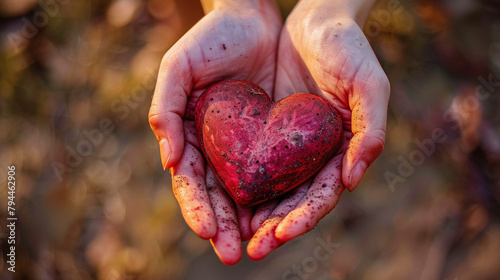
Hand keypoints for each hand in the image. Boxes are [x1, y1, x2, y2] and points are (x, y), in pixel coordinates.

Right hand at [148, 0, 281, 263]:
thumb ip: (164, 108)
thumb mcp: (178, 67)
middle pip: (219, 196)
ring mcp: (245, 146)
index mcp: (189, 137)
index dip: (197, 208)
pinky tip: (284, 215)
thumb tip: (169, 161)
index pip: (191, 182)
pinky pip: (277, 172)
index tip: (206, 231)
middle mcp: (216, 148)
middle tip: (234, 254)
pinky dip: (279, 195)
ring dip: (253, 222)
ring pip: (248, 192)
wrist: (251, 17)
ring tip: (260, 246)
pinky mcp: (273, 138)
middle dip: (224, 227)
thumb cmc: (210, 39)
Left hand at [246, 0, 389, 259]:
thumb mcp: (369, 85)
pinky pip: (250, 160)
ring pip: (269, 188)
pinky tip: (222, 198)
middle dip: (273, 228)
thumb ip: (370, 131)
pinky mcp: (266, 130)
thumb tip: (354, 180)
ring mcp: (289, 145)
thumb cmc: (349, 49)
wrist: (316, 20)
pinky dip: (239, 182)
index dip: (304, 217)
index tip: (281, 234)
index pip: (322, 195)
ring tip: (231, 235)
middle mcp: (314, 154)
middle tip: (251, 250)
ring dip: (252, 214)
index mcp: (342, 151)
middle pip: (293, 201)